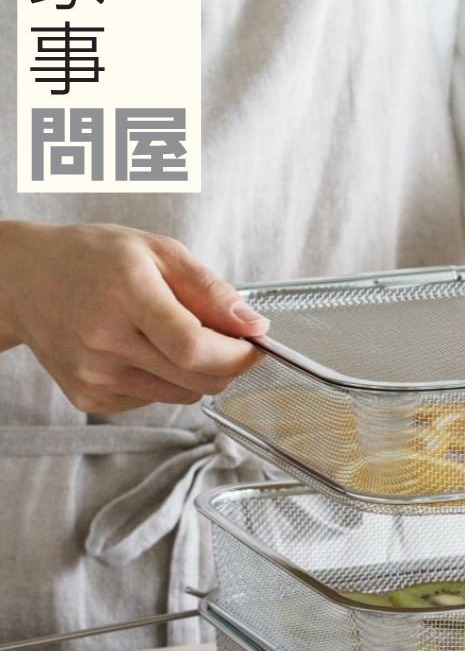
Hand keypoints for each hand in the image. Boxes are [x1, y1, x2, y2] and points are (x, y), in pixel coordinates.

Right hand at [0, 221, 268, 413]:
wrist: (22, 281)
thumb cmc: (93, 259)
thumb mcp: (158, 251)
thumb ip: (210, 289)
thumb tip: (254, 325)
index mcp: (126, 295)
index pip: (195, 346)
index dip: (237, 354)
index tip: (256, 344)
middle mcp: (105, 340)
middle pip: (197, 379)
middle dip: (229, 364)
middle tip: (229, 339)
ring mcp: (94, 374)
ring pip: (183, 395)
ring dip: (198, 373)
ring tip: (176, 336)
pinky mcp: (89, 396)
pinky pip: (155, 400)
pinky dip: (167, 380)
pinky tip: (144, 350)